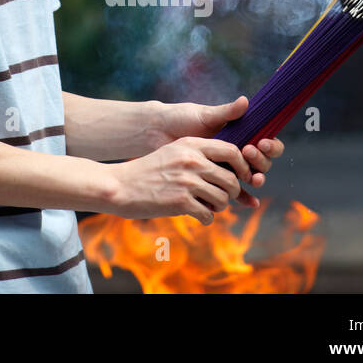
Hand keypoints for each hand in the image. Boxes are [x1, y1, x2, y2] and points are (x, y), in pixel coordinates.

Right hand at [108, 136, 254, 224]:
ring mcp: (187, 181)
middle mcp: (191, 160)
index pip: (231, 150)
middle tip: (221, 197)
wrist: (121, 186)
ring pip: (223, 199)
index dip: (241, 166)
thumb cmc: (149, 171)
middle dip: (231, 192)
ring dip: (218, 206)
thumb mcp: (173, 152)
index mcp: (190, 144)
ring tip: (206, 205)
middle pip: (231, 179)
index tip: (240, 177)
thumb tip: (231, 168)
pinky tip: (196, 214)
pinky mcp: (181, 201)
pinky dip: (206, 218)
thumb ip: (198, 155)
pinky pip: (209, 214)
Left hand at [149, 96, 284, 199]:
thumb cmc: (181, 119)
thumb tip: (246, 101)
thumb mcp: (204, 116)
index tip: (261, 142)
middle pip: (262, 161)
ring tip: (252, 178)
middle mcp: (237, 152)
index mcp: (239, 134)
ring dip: (256, 178)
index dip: (270, 145)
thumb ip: (226, 113)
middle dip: (261, 160)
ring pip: (252, 177)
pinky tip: (251, 202)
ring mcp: (228, 167)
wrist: (158, 134)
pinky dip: (245, 197)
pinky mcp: (216, 180)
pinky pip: (235, 192)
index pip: (265, 142)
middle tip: (249, 152)